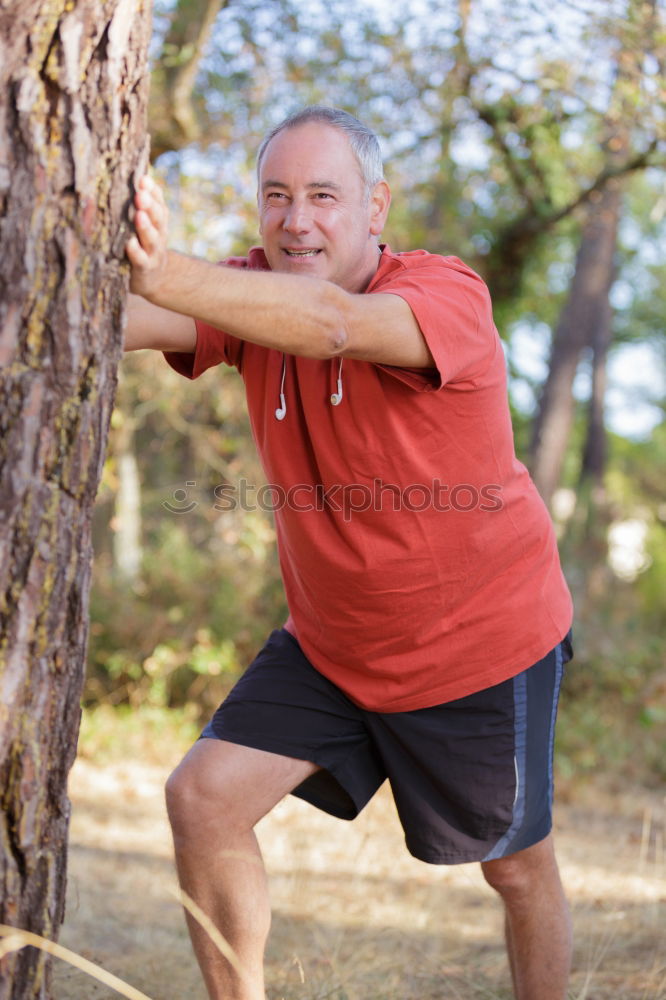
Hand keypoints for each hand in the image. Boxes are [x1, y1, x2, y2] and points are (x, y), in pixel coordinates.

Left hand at [126, 175, 169, 297]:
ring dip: (145, 227)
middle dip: (150, 205)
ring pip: (151, 238)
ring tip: (139, 215)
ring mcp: (153, 252)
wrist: (153, 278)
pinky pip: (141, 260)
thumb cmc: (143, 245)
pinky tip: (129, 243)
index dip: (153, 191)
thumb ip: (140, 204)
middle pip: (158, 218)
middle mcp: (159, 235)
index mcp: (158, 221)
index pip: (159, 203)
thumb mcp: (146, 224)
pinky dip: (136, 252)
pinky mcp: (144, 269)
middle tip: (141, 193)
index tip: (143, 178)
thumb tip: (131, 175)